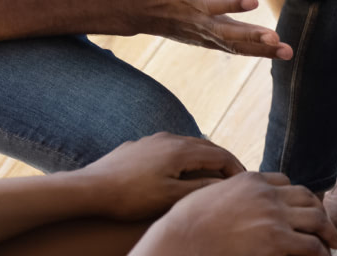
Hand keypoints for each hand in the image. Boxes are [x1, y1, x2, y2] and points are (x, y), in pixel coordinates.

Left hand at [74, 132, 245, 220]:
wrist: (90, 188)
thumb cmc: (130, 196)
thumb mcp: (170, 197)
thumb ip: (200, 189)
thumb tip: (224, 184)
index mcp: (181, 150)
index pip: (220, 155)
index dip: (236, 168)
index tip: (245, 181)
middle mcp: (169, 138)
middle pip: (207, 146)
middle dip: (223, 161)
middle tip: (235, 176)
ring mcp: (153, 140)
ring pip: (188, 145)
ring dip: (204, 157)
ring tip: (212, 173)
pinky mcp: (139, 146)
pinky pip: (170, 148)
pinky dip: (184, 157)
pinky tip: (179, 169)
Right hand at [131, 172, 336, 255]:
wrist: (180, 240)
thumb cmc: (185, 223)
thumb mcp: (208, 195)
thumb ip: (228, 193)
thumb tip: (233, 203)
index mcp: (250, 180)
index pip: (285, 182)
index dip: (297, 197)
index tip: (303, 207)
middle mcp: (267, 194)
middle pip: (306, 198)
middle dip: (319, 212)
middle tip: (326, 226)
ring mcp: (274, 216)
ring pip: (316, 219)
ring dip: (327, 232)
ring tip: (332, 243)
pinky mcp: (277, 240)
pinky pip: (310, 245)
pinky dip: (321, 252)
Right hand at [132, 0, 293, 59]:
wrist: (136, 7)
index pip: (214, 3)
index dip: (232, 3)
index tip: (253, 1)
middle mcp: (199, 20)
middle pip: (228, 33)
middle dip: (252, 36)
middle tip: (274, 38)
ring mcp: (204, 34)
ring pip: (234, 46)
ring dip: (261, 50)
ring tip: (286, 52)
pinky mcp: (207, 41)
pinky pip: (233, 49)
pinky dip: (254, 52)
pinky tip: (276, 53)